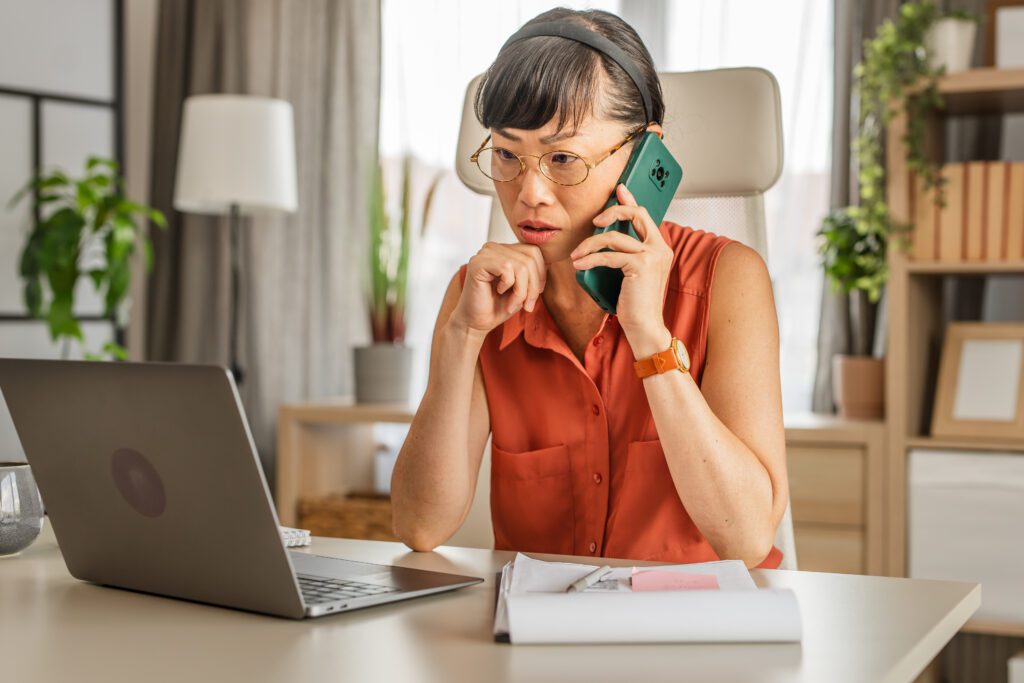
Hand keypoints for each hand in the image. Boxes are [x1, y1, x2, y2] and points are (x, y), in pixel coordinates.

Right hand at [449, 241, 545, 334]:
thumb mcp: (523, 288)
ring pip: (522, 265)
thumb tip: (551, 262)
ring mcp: (485, 253)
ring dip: (522, 291)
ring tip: (514, 304)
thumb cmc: (498, 306)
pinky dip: (509, 286)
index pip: (534, 250)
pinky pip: (507, 269)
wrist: (476, 322)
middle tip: (528, 305)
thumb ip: (533, 272)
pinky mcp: (478, 263)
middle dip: (534, 286)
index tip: (536, 294)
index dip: (541, 273)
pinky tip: (498, 292)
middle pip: (531, 258)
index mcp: (505, 250)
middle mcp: (494, 248)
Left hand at [570, 183, 673, 350]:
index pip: (645, 216)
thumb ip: (625, 255)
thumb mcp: (631, 274)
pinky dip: (590, 259)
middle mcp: (660, 248)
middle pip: (636, 215)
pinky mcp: (641, 267)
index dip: (630, 201)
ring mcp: (652, 256)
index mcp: (660, 248)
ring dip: (590, 244)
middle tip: (594, 222)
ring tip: (577, 255)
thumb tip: (604, 238)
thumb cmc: (635, 303)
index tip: (618, 190)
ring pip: (614, 237)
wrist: (645, 327)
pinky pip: (608, 256)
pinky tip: (579, 265)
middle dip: (612, 212)